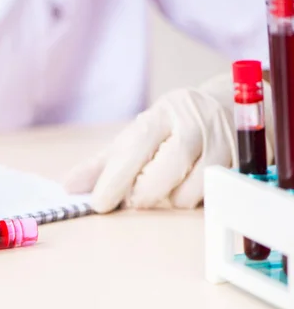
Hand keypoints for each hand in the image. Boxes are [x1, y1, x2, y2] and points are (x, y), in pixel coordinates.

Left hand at [63, 73, 274, 212]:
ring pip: (187, 193)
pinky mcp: (240, 164)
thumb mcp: (135, 137)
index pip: (135, 148)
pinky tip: (189, 184)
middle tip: (135, 196)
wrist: (226, 105)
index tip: (99, 204)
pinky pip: (209, 199)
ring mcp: (220, 144)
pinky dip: (193, 200)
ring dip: (170, 199)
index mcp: (160, 115)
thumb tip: (69, 186)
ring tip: (168, 183)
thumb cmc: (171, 127)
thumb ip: (103, 163)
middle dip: (143, 193)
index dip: (115, 179)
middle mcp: (193, 126)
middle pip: (164, 173)